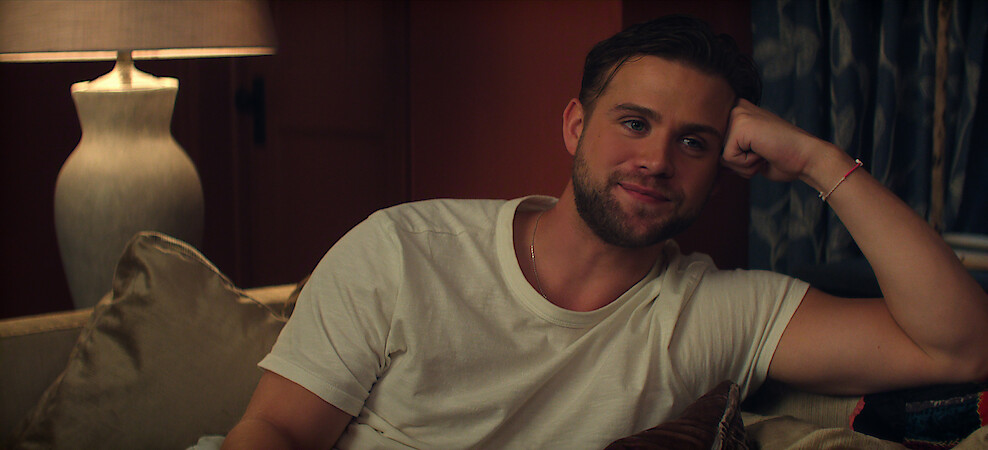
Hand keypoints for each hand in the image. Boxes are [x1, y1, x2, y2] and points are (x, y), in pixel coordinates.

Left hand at [721, 99, 838, 184]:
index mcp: (735, 112)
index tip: (757, 152)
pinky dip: (747, 164)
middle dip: (737, 163)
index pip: (714, 146)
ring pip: (721, 156)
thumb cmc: (781, 158)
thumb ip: (727, 151)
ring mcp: (737, 113)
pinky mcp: (741, 124)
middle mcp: (735, 108)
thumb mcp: (748, 153)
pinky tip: (764, 152)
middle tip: (762, 154)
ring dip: (743, 165)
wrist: (807, 158)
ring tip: (764, 152)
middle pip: (715, 151)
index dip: (733, 160)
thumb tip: (702, 159)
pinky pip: (729, 158)